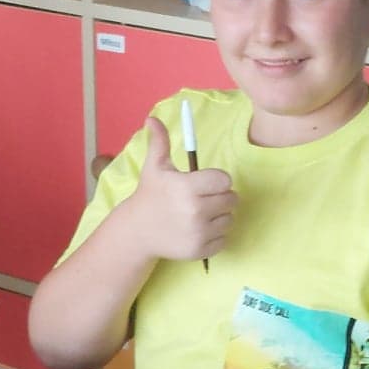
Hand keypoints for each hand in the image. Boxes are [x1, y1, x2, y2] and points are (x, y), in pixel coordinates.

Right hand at [123, 116, 234, 262]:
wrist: (137, 231)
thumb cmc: (150, 195)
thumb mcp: (154, 167)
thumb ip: (159, 142)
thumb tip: (152, 118)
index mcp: (187, 187)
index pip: (225, 180)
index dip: (216, 180)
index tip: (204, 183)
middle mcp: (195, 210)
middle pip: (231, 199)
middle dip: (220, 197)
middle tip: (202, 198)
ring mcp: (199, 232)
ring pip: (230, 219)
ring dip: (219, 215)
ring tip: (199, 214)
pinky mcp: (202, 250)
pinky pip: (224, 238)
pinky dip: (215, 234)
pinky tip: (198, 229)